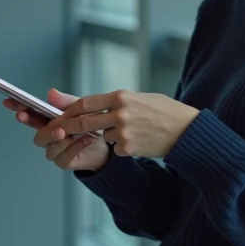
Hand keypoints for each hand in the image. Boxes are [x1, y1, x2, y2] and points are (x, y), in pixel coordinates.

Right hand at [2, 88, 110, 172]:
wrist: (105, 143)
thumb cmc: (89, 124)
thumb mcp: (79, 108)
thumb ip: (65, 102)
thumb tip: (50, 93)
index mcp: (47, 121)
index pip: (30, 115)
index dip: (19, 108)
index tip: (10, 102)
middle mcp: (48, 137)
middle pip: (38, 137)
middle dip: (47, 133)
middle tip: (58, 130)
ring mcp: (54, 150)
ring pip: (51, 148)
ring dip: (63, 141)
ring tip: (78, 133)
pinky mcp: (64, 161)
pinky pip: (64, 157)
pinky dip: (76, 147)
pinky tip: (87, 139)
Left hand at [49, 90, 198, 158]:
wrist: (186, 130)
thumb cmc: (163, 110)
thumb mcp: (138, 97)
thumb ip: (111, 101)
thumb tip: (83, 102)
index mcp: (121, 96)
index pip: (85, 103)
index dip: (69, 110)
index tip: (59, 115)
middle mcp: (120, 112)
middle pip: (84, 121)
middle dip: (69, 127)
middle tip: (58, 132)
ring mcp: (124, 131)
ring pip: (103, 136)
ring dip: (109, 136)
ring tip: (132, 131)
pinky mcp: (128, 148)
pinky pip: (115, 149)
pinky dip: (121, 147)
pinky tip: (139, 141)